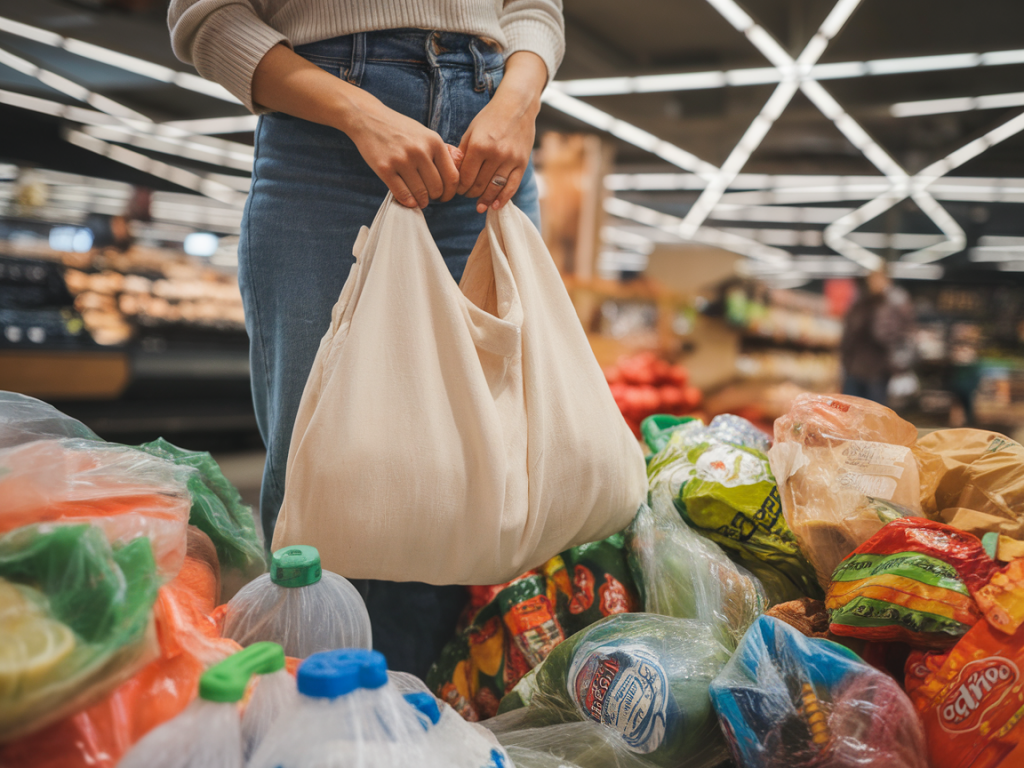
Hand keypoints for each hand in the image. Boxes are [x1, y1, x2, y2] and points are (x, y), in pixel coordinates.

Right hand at [346, 98, 460, 208]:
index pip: (452, 177)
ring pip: (421, 194)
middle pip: (437, 188)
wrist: (369, 119)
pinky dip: (408, 202)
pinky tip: (409, 201)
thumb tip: (459, 170)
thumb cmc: (401, 130)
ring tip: (420, 201)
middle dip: (436, 198)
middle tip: (431, 198)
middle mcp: (420, 151)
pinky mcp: (385, 168)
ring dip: (422, 202)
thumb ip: (442, 151)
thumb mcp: (426, 134)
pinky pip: (402, 194)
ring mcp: (401, 160)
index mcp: (434, 142)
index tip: (445, 196)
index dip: (450, 192)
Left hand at [458, 51, 547, 212]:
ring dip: (485, 199)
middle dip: (470, 193)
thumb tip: (454, 174)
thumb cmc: (490, 118)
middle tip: (467, 195)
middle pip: (479, 185)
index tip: (457, 189)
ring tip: (479, 205)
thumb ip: (462, 153)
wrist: (517, 106)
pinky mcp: (522, 163)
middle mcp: (495, 154)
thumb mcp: (471, 131)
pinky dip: (503, 198)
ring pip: (494, 188)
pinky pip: (512, 186)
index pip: (466, 177)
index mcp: (479, 145)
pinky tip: (495, 206)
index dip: (459, 187)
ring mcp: (510, 159)